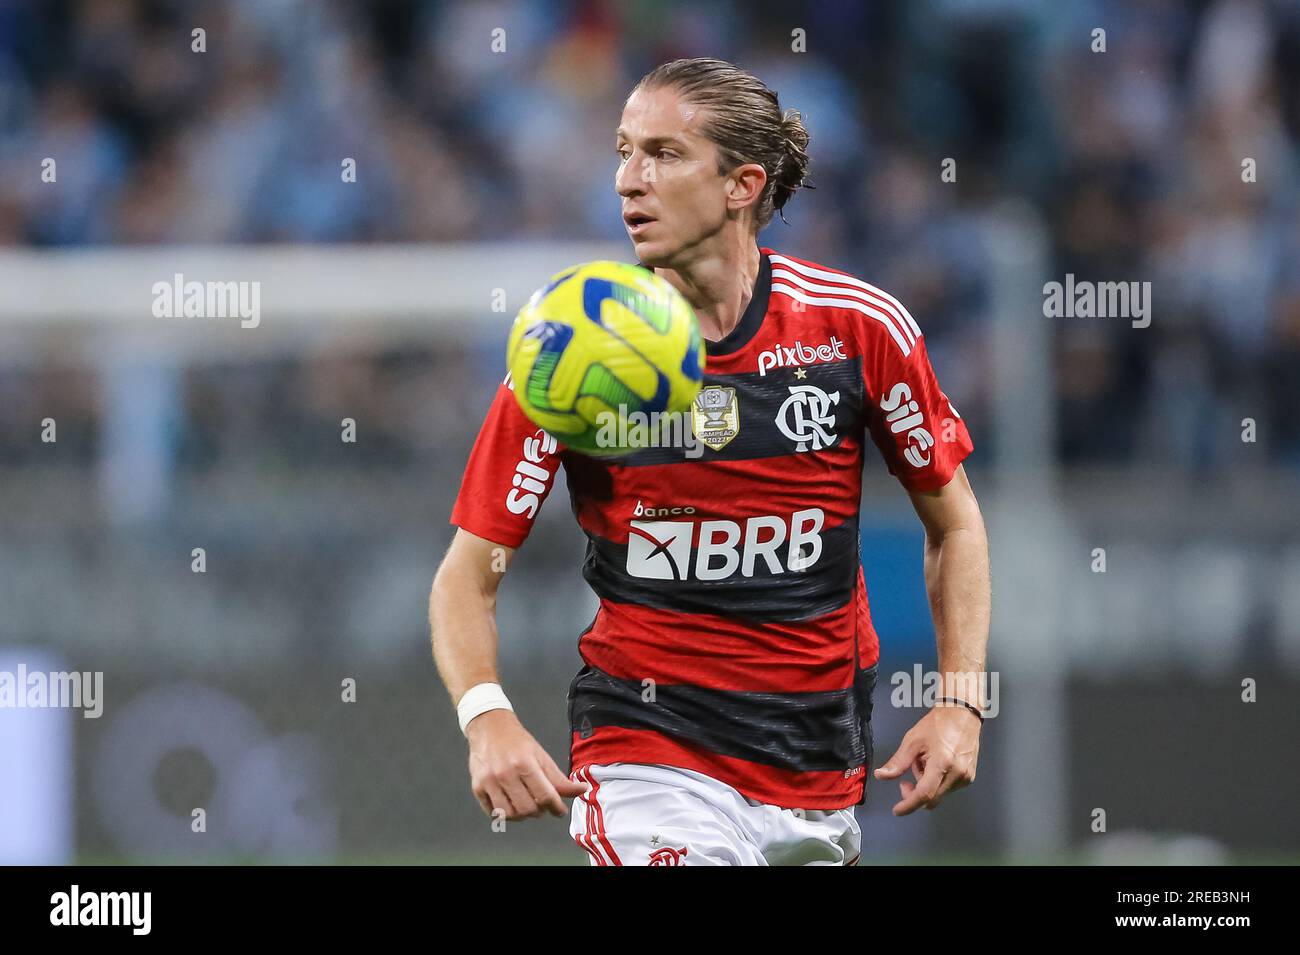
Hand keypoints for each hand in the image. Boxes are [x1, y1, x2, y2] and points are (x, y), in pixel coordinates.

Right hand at [466, 709, 587, 820]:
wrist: (489, 727)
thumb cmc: (517, 741)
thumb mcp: (541, 755)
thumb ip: (559, 778)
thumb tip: (580, 790)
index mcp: (525, 763)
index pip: (545, 795)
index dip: (556, 808)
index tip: (560, 810)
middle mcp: (505, 774)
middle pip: (528, 809)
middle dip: (540, 811)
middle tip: (542, 805)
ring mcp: (489, 782)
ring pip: (510, 815)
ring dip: (523, 816)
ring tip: (527, 806)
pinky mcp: (477, 787)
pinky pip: (493, 813)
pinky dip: (505, 814)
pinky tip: (512, 805)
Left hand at [873, 704, 980, 815]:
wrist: (962, 715)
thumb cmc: (936, 725)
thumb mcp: (912, 741)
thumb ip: (897, 762)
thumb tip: (881, 776)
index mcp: (942, 763)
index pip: (924, 794)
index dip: (909, 805)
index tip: (897, 810)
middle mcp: (957, 774)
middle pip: (932, 799)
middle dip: (915, 793)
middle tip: (906, 779)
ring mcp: (966, 777)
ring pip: (939, 794)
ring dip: (926, 785)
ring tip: (924, 763)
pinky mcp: (970, 777)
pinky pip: (948, 788)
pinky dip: (937, 782)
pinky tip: (935, 765)